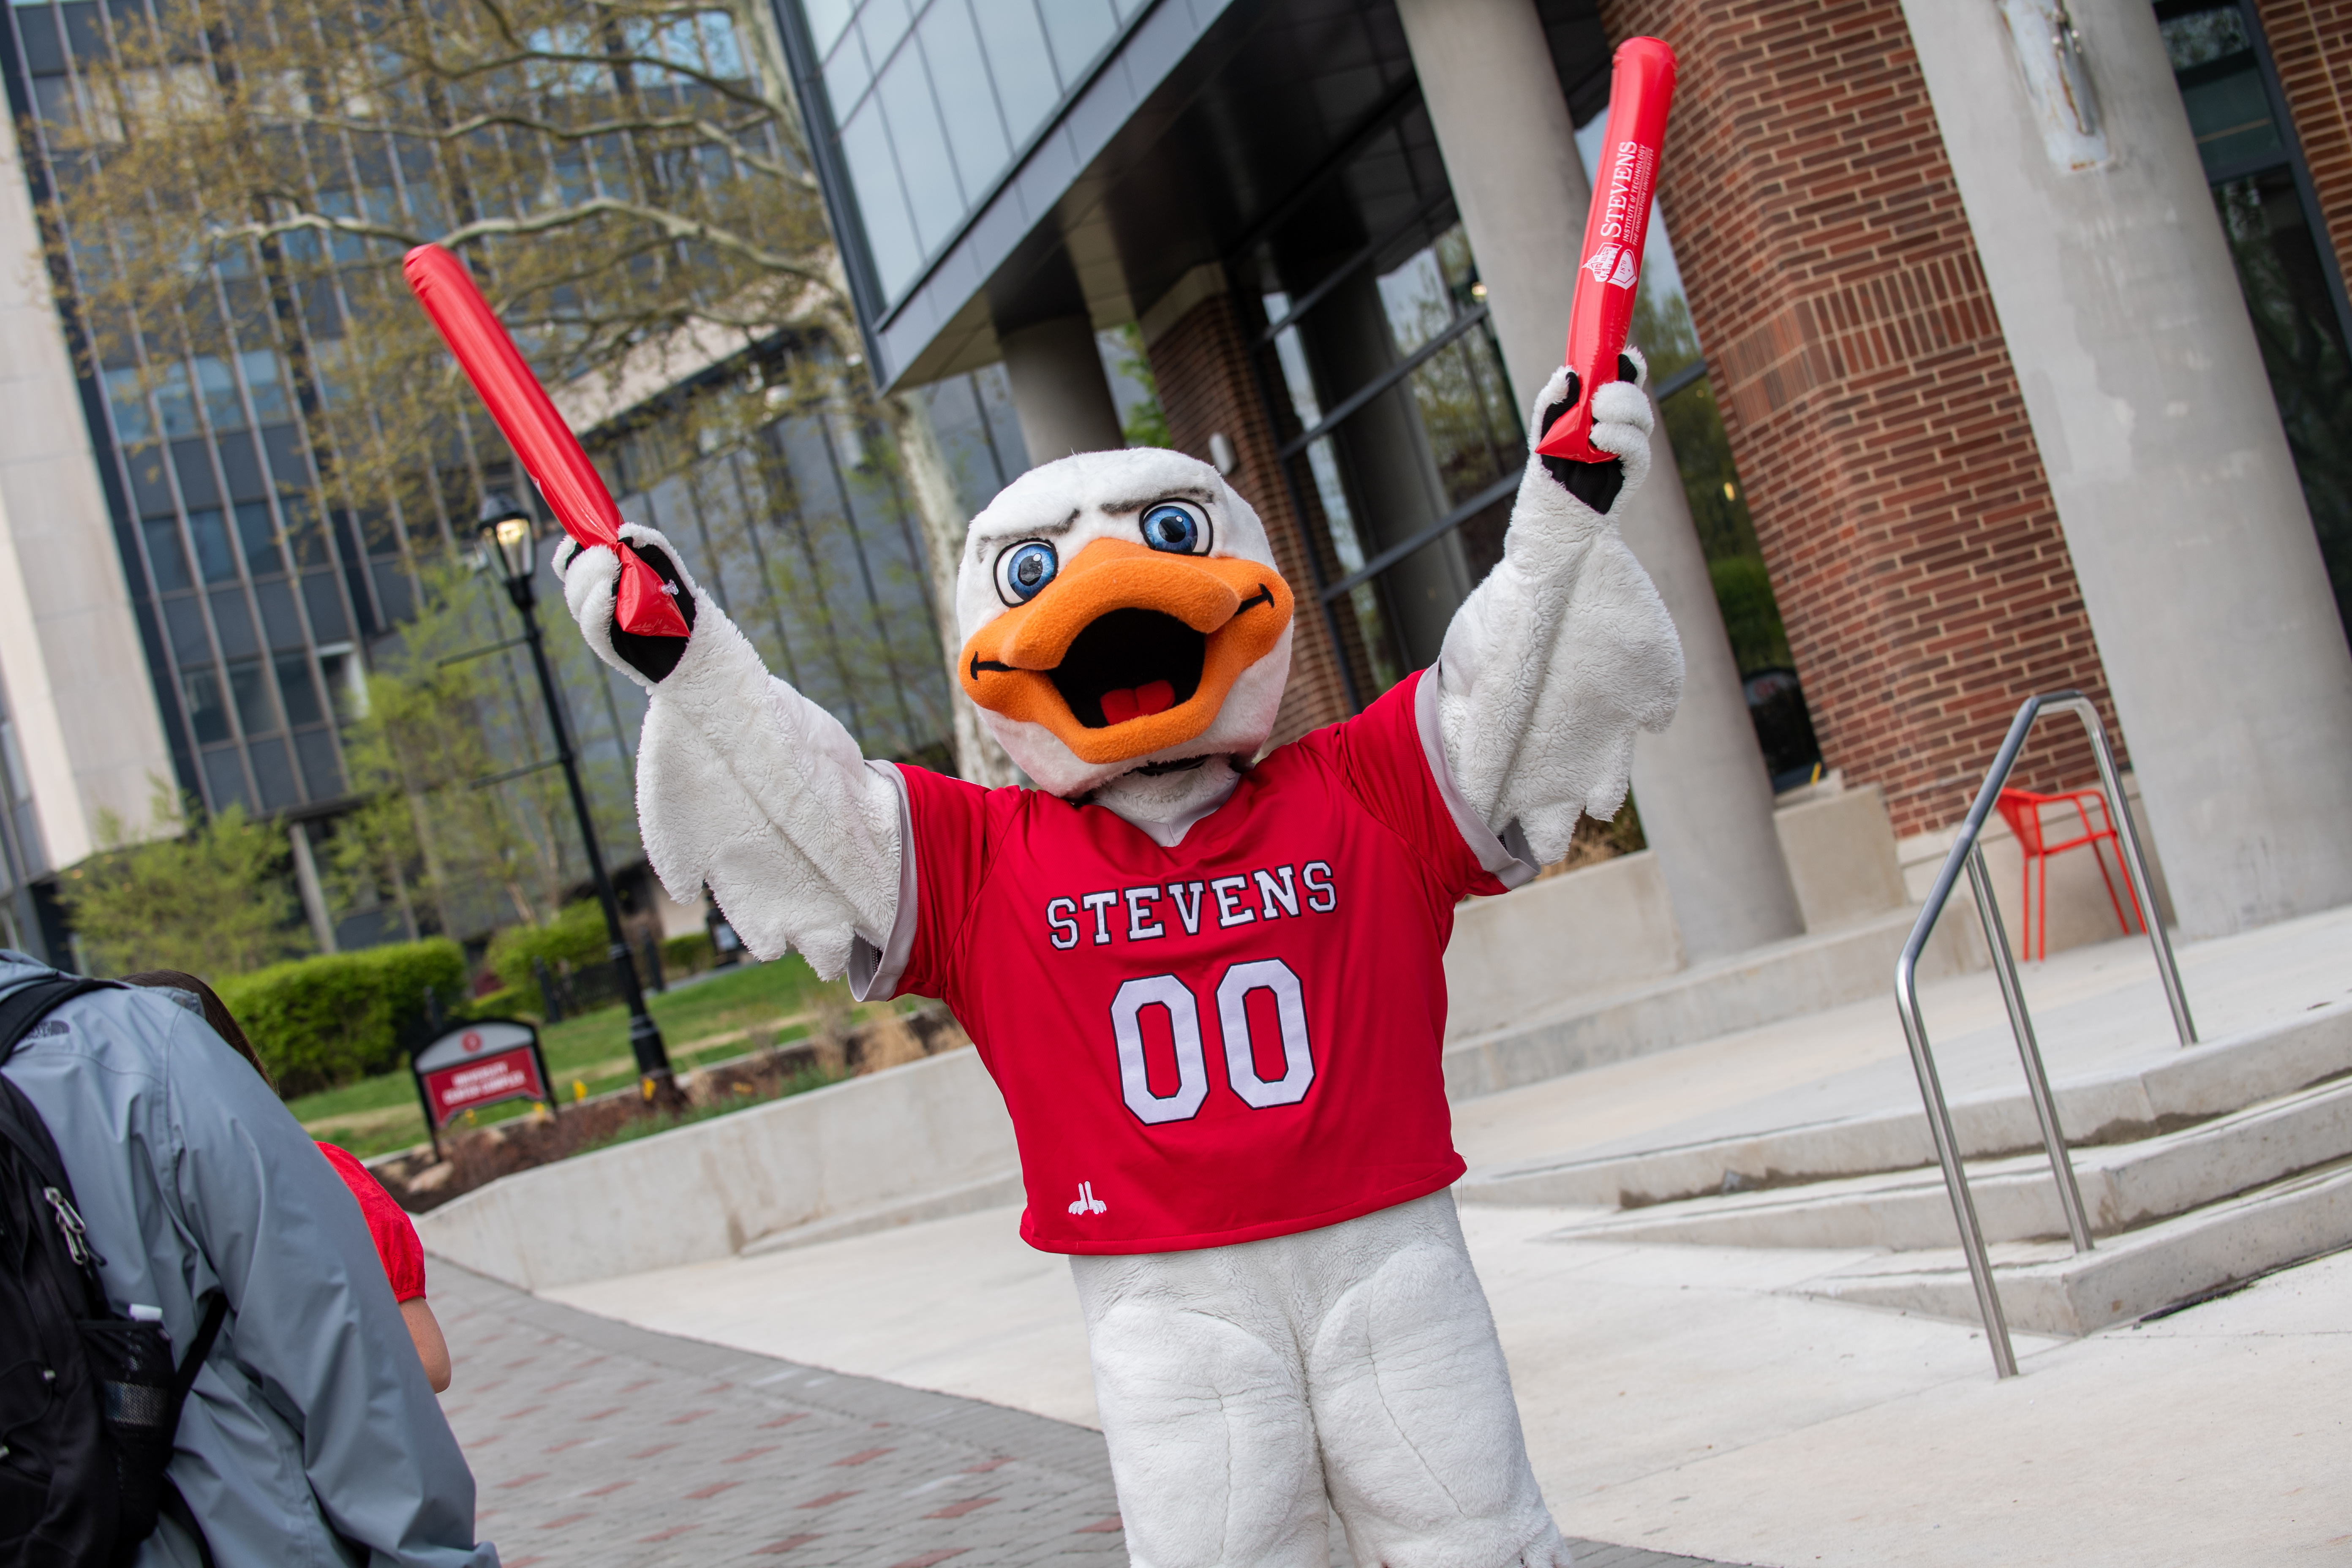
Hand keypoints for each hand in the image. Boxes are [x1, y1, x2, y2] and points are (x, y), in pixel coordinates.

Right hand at [552, 522, 699, 685]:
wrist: (693, 635)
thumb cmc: (675, 595)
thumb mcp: (665, 562)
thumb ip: (646, 542)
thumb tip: (623, 532)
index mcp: (600, 575)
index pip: (571, 561)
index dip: (571, 550)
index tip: (580, 540)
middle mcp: (593, 598)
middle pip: (572, 578)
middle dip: (586, 562)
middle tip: (607, 554)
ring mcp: (598, 622)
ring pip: (577, 599)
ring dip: (590, 580)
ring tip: (612, 568)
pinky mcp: (607, 644)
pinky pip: (591, 625)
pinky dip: (596, 605)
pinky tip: (606, 590)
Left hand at [1530, 347, 1652, 515]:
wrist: (1554, 511)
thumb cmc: (1549, 468)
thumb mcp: (1543, 432)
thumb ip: (1552, 402)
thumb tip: (1567, 373)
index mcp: (1603, 408)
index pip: (1624, 378)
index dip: (1627, 365)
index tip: (1620, 356)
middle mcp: (1621, 423)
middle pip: (1635, 395)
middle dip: (1619, 390)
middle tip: (1596, 399)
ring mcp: (1629, 445)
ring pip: (1641, 417)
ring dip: (1621, 411)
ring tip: (1594, 422)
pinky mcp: (1634, 468)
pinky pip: (1637, 446)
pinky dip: (1619, 437)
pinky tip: (1598, 437)